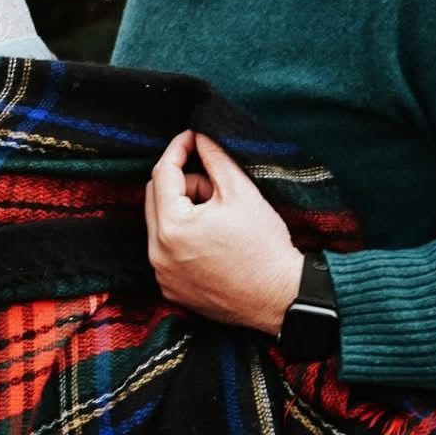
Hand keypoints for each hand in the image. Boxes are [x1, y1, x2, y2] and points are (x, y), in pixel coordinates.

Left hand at [145, 130, 304, 334]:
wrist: (279, 297)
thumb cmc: (264, 246)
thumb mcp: (241, 192)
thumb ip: (215, 158)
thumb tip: (200, 137)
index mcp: (172, 226)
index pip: (163, 173)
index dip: (178, 149)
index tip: (193, 138)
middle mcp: (158, 253)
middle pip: (156, 197)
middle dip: (183, 183)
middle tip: (216, 187)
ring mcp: (162, 274)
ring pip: (160, 223)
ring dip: (183, 210)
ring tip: (219, 218)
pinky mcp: (171, 288)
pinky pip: (166, 250)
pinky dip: (182, 238)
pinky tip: (213, 242)